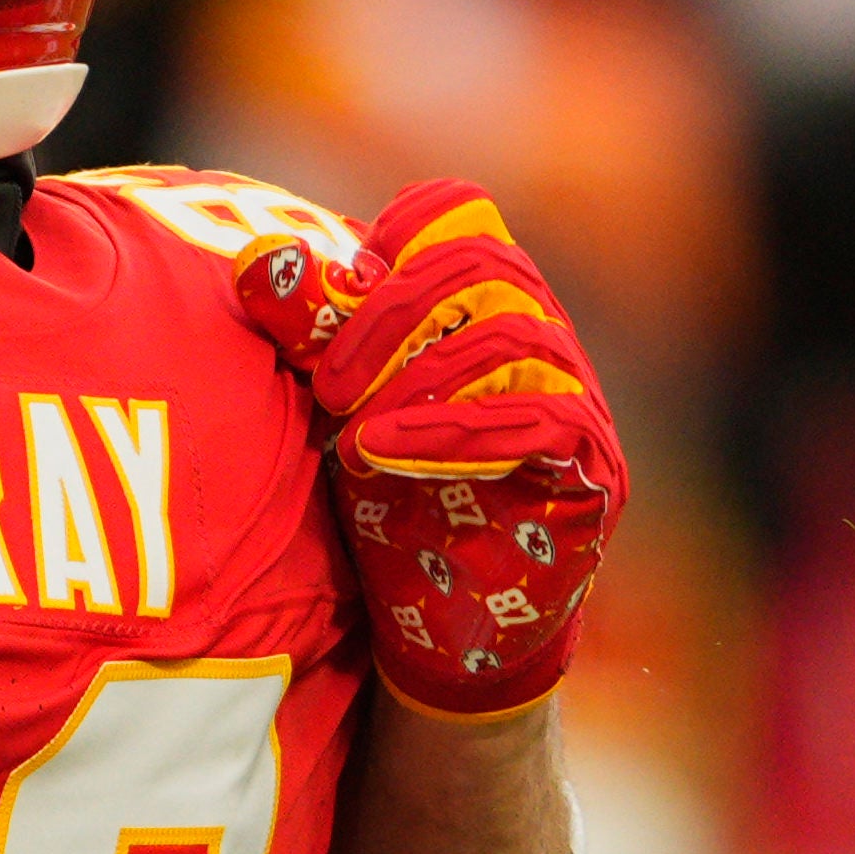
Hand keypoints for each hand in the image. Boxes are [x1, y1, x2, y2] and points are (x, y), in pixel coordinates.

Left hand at [227, 180, 623, 716]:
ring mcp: (581, 404)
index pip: (465, 221)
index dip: (406, 233)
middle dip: (395, 310)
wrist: (448, 632)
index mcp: (488, 309)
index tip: (342, 279)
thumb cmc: (398, 507)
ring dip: (420, 370)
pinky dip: (452, 430)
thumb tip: (259, 263)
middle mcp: (545, 342)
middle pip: (487, 267)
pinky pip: (542, 421)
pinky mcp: (595, 473)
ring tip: (349, 420)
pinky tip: (380, 451)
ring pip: (516, 336)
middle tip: (328, 378)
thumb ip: (315, 340)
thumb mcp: (344, 415)